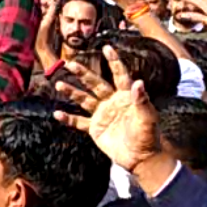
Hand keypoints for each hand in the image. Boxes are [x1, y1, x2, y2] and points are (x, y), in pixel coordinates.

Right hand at [54, 46, 162, 175]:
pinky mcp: (95, 129)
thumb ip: (141, 100)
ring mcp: (102, 114)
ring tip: (59, 84)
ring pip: (84, 100)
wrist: (141, 158)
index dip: (113, 62)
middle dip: (83, 74)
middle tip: (70, 63)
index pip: (119, 75)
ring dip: (72, 92)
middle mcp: (112, 102)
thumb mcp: (147, 117)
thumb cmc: (149, 137)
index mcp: (125, 96)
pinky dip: (68, 119)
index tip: (106, 48)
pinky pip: (79, 122)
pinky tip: (57, 114)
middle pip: (95, 84)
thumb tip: (138, 82)